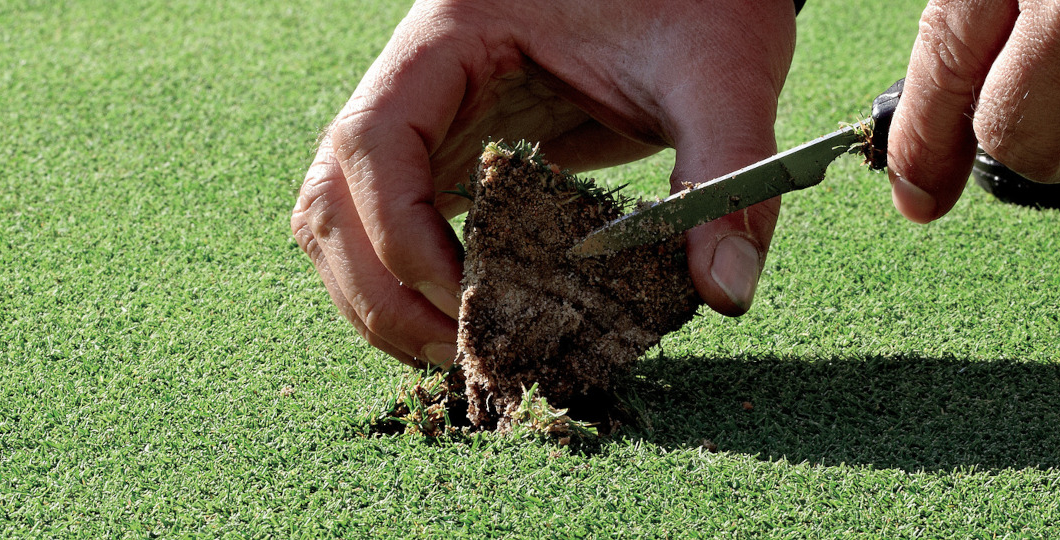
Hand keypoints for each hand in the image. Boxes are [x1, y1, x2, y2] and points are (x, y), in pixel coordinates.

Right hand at [292, 0, 797, 365]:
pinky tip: (470, 325)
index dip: (401, 235)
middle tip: (459, 357)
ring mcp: (427, 116)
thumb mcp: (718, 72)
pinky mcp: (453, 151)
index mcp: (453, 32)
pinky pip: (393, 224)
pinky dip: (410, 285)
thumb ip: (726, 171)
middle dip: (379, 289)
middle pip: (333, 191)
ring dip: (380, 298)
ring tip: (459, 355)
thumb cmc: (700, 1)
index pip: (373, 141)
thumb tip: (725, 290)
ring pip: (342, 218)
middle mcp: (417, 75)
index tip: (468, 303)